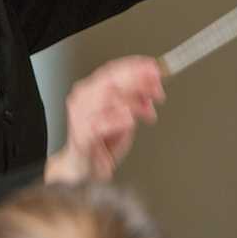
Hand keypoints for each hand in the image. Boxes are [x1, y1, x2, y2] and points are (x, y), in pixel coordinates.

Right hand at [45, 56, 164, 182]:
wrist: (83, 170)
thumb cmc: (101, 144)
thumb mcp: (124, 119)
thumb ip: (136, 104)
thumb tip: (152, 91)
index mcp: (90, 90)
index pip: (112, 70)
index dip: (135, 67)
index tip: (154, 68)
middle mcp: (82, 99)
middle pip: (111, 81)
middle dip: (138, 82)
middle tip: (157, 87)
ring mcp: (80, 117)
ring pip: (108, 99)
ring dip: (133, 102)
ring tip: (148, 110)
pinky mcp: (82, 136)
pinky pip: (101, 123)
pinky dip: (118, 120)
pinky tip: (130, 120)